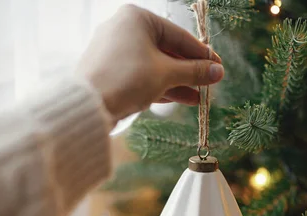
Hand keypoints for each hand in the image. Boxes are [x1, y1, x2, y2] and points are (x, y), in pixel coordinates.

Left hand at [76, 5, 223, 122]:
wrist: (87, 106)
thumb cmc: (126, 79)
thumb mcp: (166, 74)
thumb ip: (194, 72)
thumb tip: (217, 72)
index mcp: (136, 18)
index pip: (179, 36)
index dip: (202, 54)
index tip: (218, 67)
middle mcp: (124, 29)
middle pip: (167, 51)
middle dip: (189, 71)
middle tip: (210, 83)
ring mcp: (116, 51)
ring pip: (155, 65)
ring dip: (178, 81)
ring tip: (200, 97)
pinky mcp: (111, 71)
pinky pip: (142, 75)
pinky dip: (161, 85)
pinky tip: (183, 99)